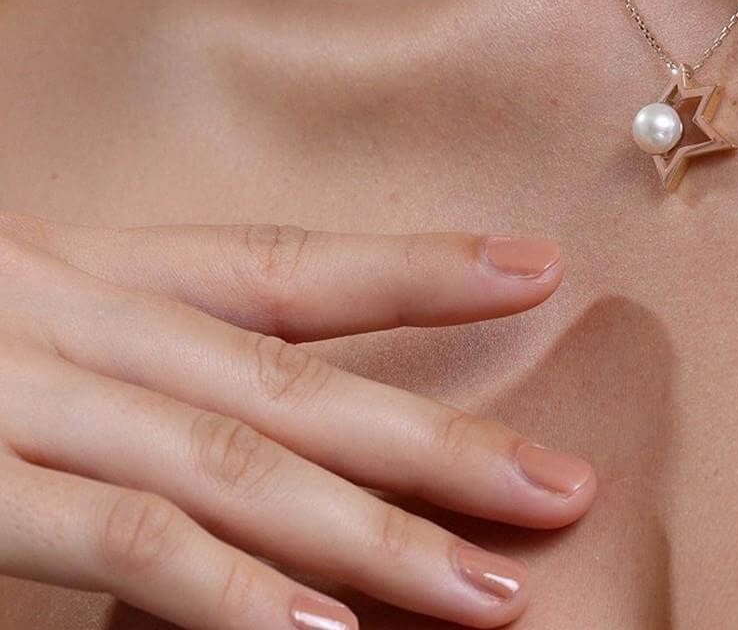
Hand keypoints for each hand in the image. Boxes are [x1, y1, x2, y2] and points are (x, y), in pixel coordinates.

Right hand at [0, 211, 595, 627]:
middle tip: (565, 486)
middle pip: (287, 378)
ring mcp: (22, 396)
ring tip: (490, 591)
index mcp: (92, 273)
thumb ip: (125, 370)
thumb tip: (252, 431)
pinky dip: (233, 587)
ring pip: (232, 460)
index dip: (414, 271)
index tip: (537, 270)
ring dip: (374, 532)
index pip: (280, 264)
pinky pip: (124, 537)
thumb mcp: (13, 331)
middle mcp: (73, 317)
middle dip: (437, 439)